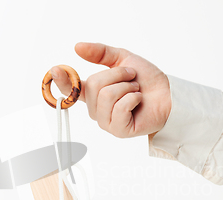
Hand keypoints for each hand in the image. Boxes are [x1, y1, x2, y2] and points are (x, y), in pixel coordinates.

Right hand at [51, 43, 170, 137]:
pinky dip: (133, 98)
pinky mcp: (119, 130)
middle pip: (94, 85)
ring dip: (127, 87)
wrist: (167, 93)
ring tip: (136, 90)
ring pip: (106, 96)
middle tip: (132, 78)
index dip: (62, 80)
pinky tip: (138, 101)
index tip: (55, 69)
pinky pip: (119, 108)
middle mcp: (97, 109)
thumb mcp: (122, 59)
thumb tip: (77, 47)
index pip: (72, 89)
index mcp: (94, 94)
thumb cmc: (146, 80)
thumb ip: (100, 53)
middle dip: (117, 75)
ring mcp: (106, 122)